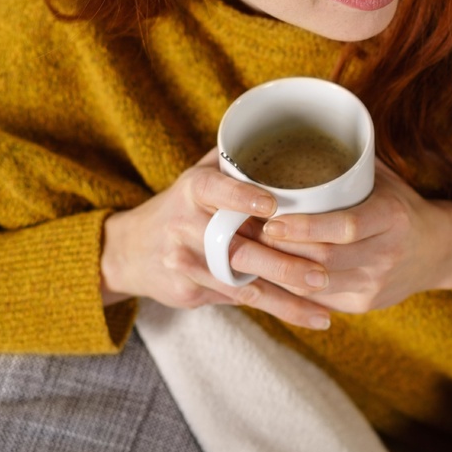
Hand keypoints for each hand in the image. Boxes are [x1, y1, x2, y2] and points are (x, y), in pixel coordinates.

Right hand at [100, 149, 334, 329]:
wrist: (129, 251)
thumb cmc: (183, 206)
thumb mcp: (201, 175)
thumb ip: (237, 161)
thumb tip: (289, 134)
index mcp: (193, 189)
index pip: (215, 189)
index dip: (242, 196)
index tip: (273, 205)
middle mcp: (186, 225)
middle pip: (237, 248)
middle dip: (282, 264)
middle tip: (322, 274)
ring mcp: (186, 262)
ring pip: (241, 283)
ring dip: (285, 298)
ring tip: (322, 304)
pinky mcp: (190, 292)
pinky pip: (239, 301)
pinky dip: (277, 310)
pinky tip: (310, 317)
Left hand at [256, 159, 451, 313]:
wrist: (439, 250)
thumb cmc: (398, 204)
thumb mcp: (382, 178)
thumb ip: (348, 158)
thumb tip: (303, 122)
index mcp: (393, 218)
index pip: (346, 227)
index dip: (305, 227)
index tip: (271, 220)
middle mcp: (387, 254)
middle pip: (326, 259)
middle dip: (281, 251)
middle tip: (244, 237)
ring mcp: (376, 284)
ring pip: (318, 285)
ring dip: (279, 272)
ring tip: (248, 256)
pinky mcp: (364, 304)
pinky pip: (320, 301)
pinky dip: (290, 289)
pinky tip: (267, 276)